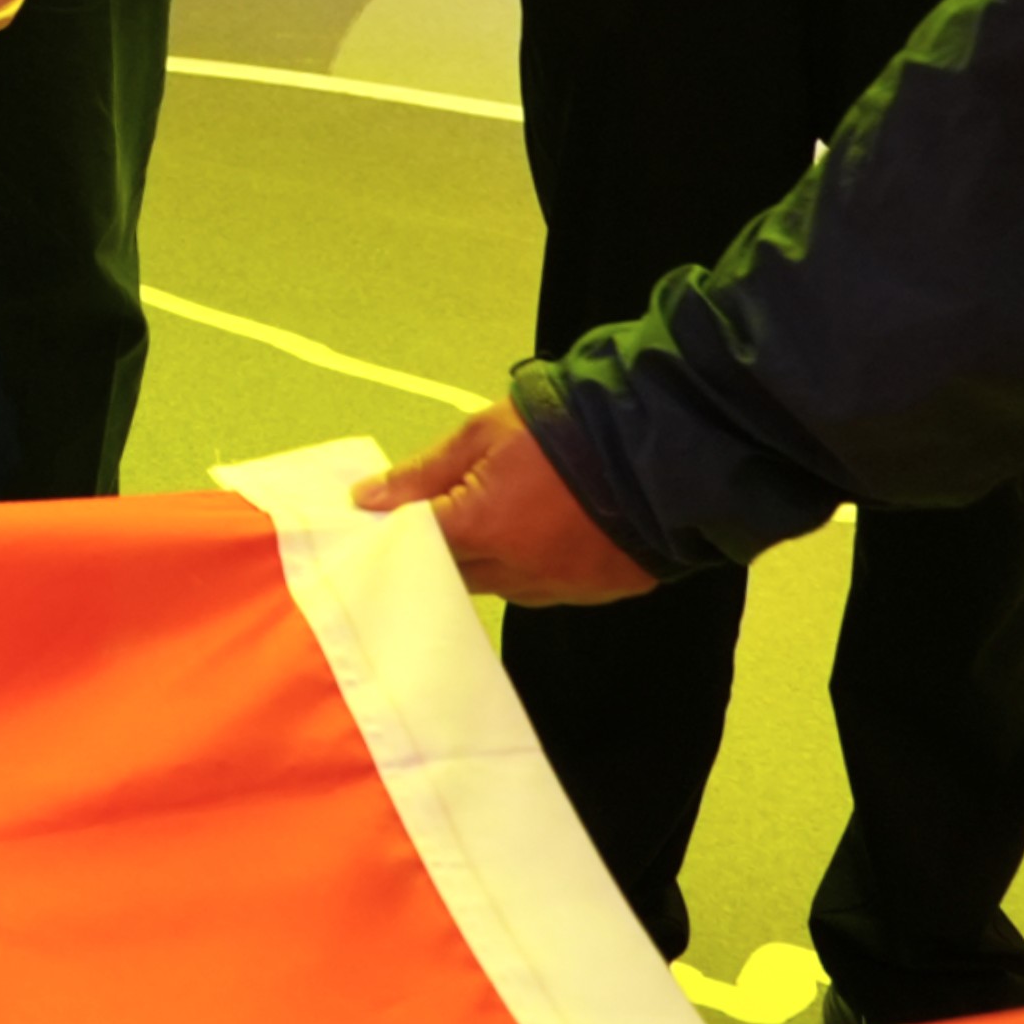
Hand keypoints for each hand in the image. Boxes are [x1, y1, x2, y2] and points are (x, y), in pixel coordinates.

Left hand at [356, 402, 659, 603]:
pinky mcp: (594, 594)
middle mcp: (515, 571)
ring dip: (486, 562)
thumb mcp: (482, 434)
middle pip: (453, 575)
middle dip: (439, 549)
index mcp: (482, 529)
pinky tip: (536, 536)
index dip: (394, 532)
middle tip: (439, 516)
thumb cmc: (561, 429)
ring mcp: (558, 588)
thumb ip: (423, 472)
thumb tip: (366, 499)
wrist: (657, 449)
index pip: (414, 546)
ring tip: (494, 520)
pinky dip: (529, 570)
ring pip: (499, 586)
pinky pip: (544, 590)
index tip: (380, 521)